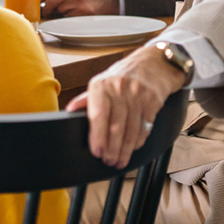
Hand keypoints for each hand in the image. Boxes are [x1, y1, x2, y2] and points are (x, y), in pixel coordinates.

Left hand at [66, 46, 182, 167]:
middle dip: (112, 149)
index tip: (97, 152)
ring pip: (131, 129)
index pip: (98, 116)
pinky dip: (139, 141)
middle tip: (109, 162)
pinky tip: (133, 148)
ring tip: (120, 161)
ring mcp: (138, 94)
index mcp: (101, 85)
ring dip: (125, 150)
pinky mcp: (153, 100)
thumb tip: (69, 111)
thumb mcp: (101, 82)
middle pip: (115, 126)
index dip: (97, 137)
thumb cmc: (123, 75)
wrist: (154, 62)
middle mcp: (119, 88)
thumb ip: (86, 99)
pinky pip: (145, 126)